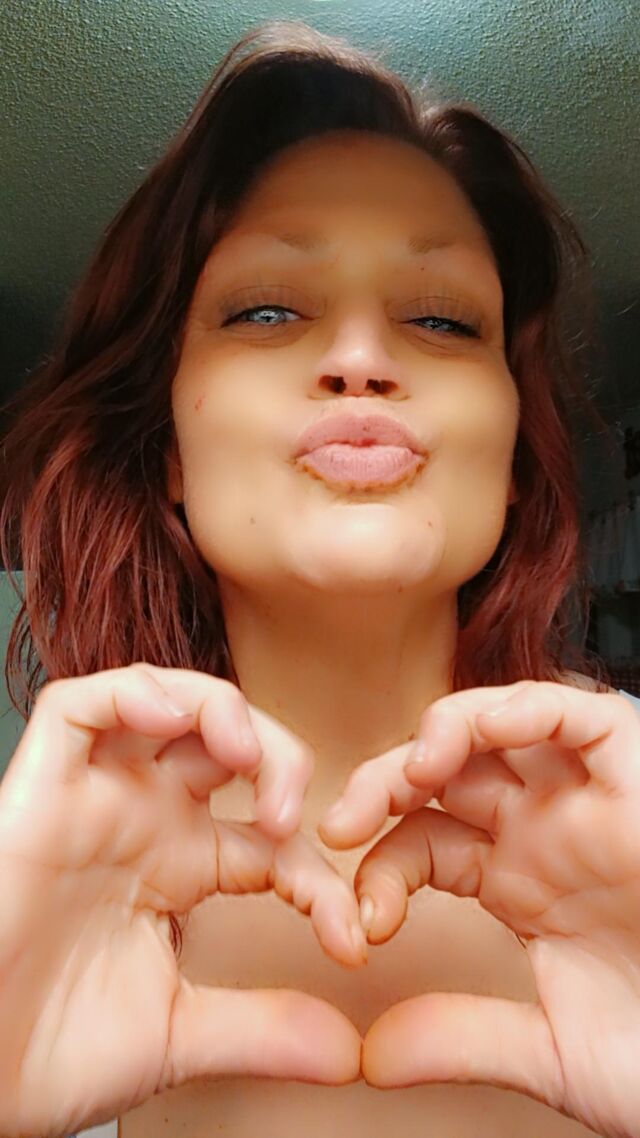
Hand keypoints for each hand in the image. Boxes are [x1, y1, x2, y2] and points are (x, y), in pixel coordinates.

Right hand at [0, 663, 363, 1137]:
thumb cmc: (47, 1053)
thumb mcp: (177, 1034)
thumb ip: (262, 1029)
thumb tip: (350, 1052)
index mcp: (180, 866)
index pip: (273, 837)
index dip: (321, 876)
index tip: (349, 938)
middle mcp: (142, 819)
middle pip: (228, 740)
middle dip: (281, 757)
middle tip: (295, 817)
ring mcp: (93, 797)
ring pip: (166, 700)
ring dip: (221, 710)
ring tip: (246, 758)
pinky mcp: (39, 786)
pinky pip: (80, 704)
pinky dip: (132, 692)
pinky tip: (169, 715)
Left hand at [320, 680, 639, 1137]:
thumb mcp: (555, 1049)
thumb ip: (464, 1038)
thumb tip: (372, 1054)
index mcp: (518, 878)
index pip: (422, 842)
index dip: (380, 869)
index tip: (362, 925)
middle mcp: (543, 825)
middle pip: (442, 772)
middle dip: (384, 785)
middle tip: (339, 825)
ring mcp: (586, 794)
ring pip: (495, 725)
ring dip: (439, 736)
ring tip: (405, 776)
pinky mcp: (633, 769)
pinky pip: (569, 711)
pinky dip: (518, 711)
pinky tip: (474, 737)